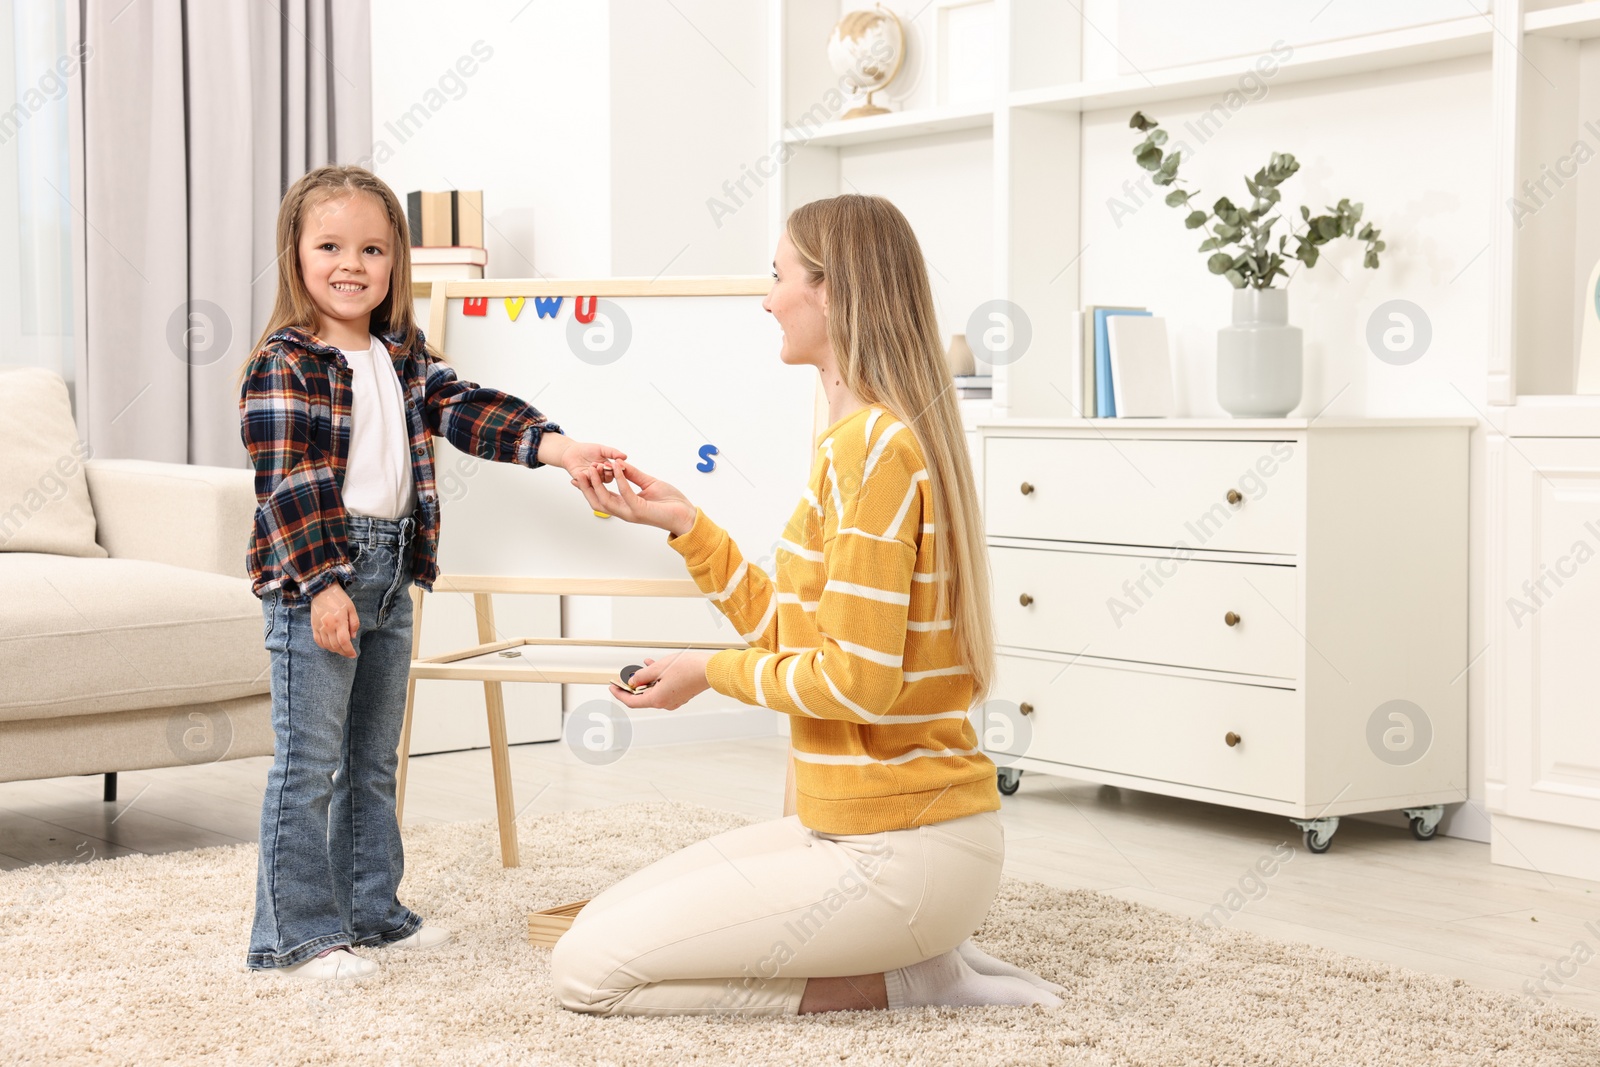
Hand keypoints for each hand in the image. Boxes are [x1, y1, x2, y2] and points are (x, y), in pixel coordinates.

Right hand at [311, 583, 358, 657]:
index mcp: (339, 622)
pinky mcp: (313, 627)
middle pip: (335, 646)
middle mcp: (328, 627)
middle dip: (343, 652)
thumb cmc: (339, 599)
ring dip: (334, 650)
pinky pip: (318, 641)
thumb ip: (354, 623)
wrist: (322, 591)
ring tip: (341, 649)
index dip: (349, 650)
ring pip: (326, 645)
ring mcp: (319, 627)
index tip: (353, 654)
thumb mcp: (351, 609)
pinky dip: (324, 646)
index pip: (344, 642)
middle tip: (348, 653)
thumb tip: (353, 637)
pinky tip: (330, 646)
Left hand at [541, 434, 625, 482]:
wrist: (571, 452)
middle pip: (608, 479)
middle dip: (605, 472)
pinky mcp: (583, 482)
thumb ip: (613, 453)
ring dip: (596, 475)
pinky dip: (585, 479)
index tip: (612, 463)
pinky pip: (587, 484)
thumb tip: (625, 456)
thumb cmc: (586, 450)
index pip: (615, 472)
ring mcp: (593, 480)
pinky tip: (583, 473)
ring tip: (592, 466)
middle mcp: (601, 475)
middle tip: (600, 465)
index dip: (614, 469)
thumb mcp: (601, 449)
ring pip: (598, 482)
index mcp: (607, 468)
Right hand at [572, 460, 696, 537]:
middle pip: (598, 500)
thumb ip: (633, 475)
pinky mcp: (639, 510)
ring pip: (606, 499)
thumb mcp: (648, 483)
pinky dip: (619, 479)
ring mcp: (631, 512)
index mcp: (625, 506)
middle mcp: (625, 511)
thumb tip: (620, 464)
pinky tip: (615, 467)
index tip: (578, 476)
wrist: (685, 514)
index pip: (601, 497)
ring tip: (593, 468)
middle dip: (587, 487)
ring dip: (597, 483)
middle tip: (579, 472)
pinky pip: (625, 492)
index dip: (588, 488)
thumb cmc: (670, 503)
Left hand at [609, 651, 713, 709]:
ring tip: (644, 666)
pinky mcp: (681, 695)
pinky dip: (657, 680)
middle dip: (634, 685)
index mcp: (658, 699)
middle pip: (643, 696)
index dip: (620, 694)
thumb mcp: (660, 667)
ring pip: (654, 691)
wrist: (710, 670)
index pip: (632, 701)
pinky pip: (663, 689)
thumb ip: (642, 675)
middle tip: (628, 674)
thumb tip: (633, 681)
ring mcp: (674, 700)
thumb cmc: (689, 669)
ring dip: (647, 680)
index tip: (613, 687)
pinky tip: (657, 668)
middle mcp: (665, 703)